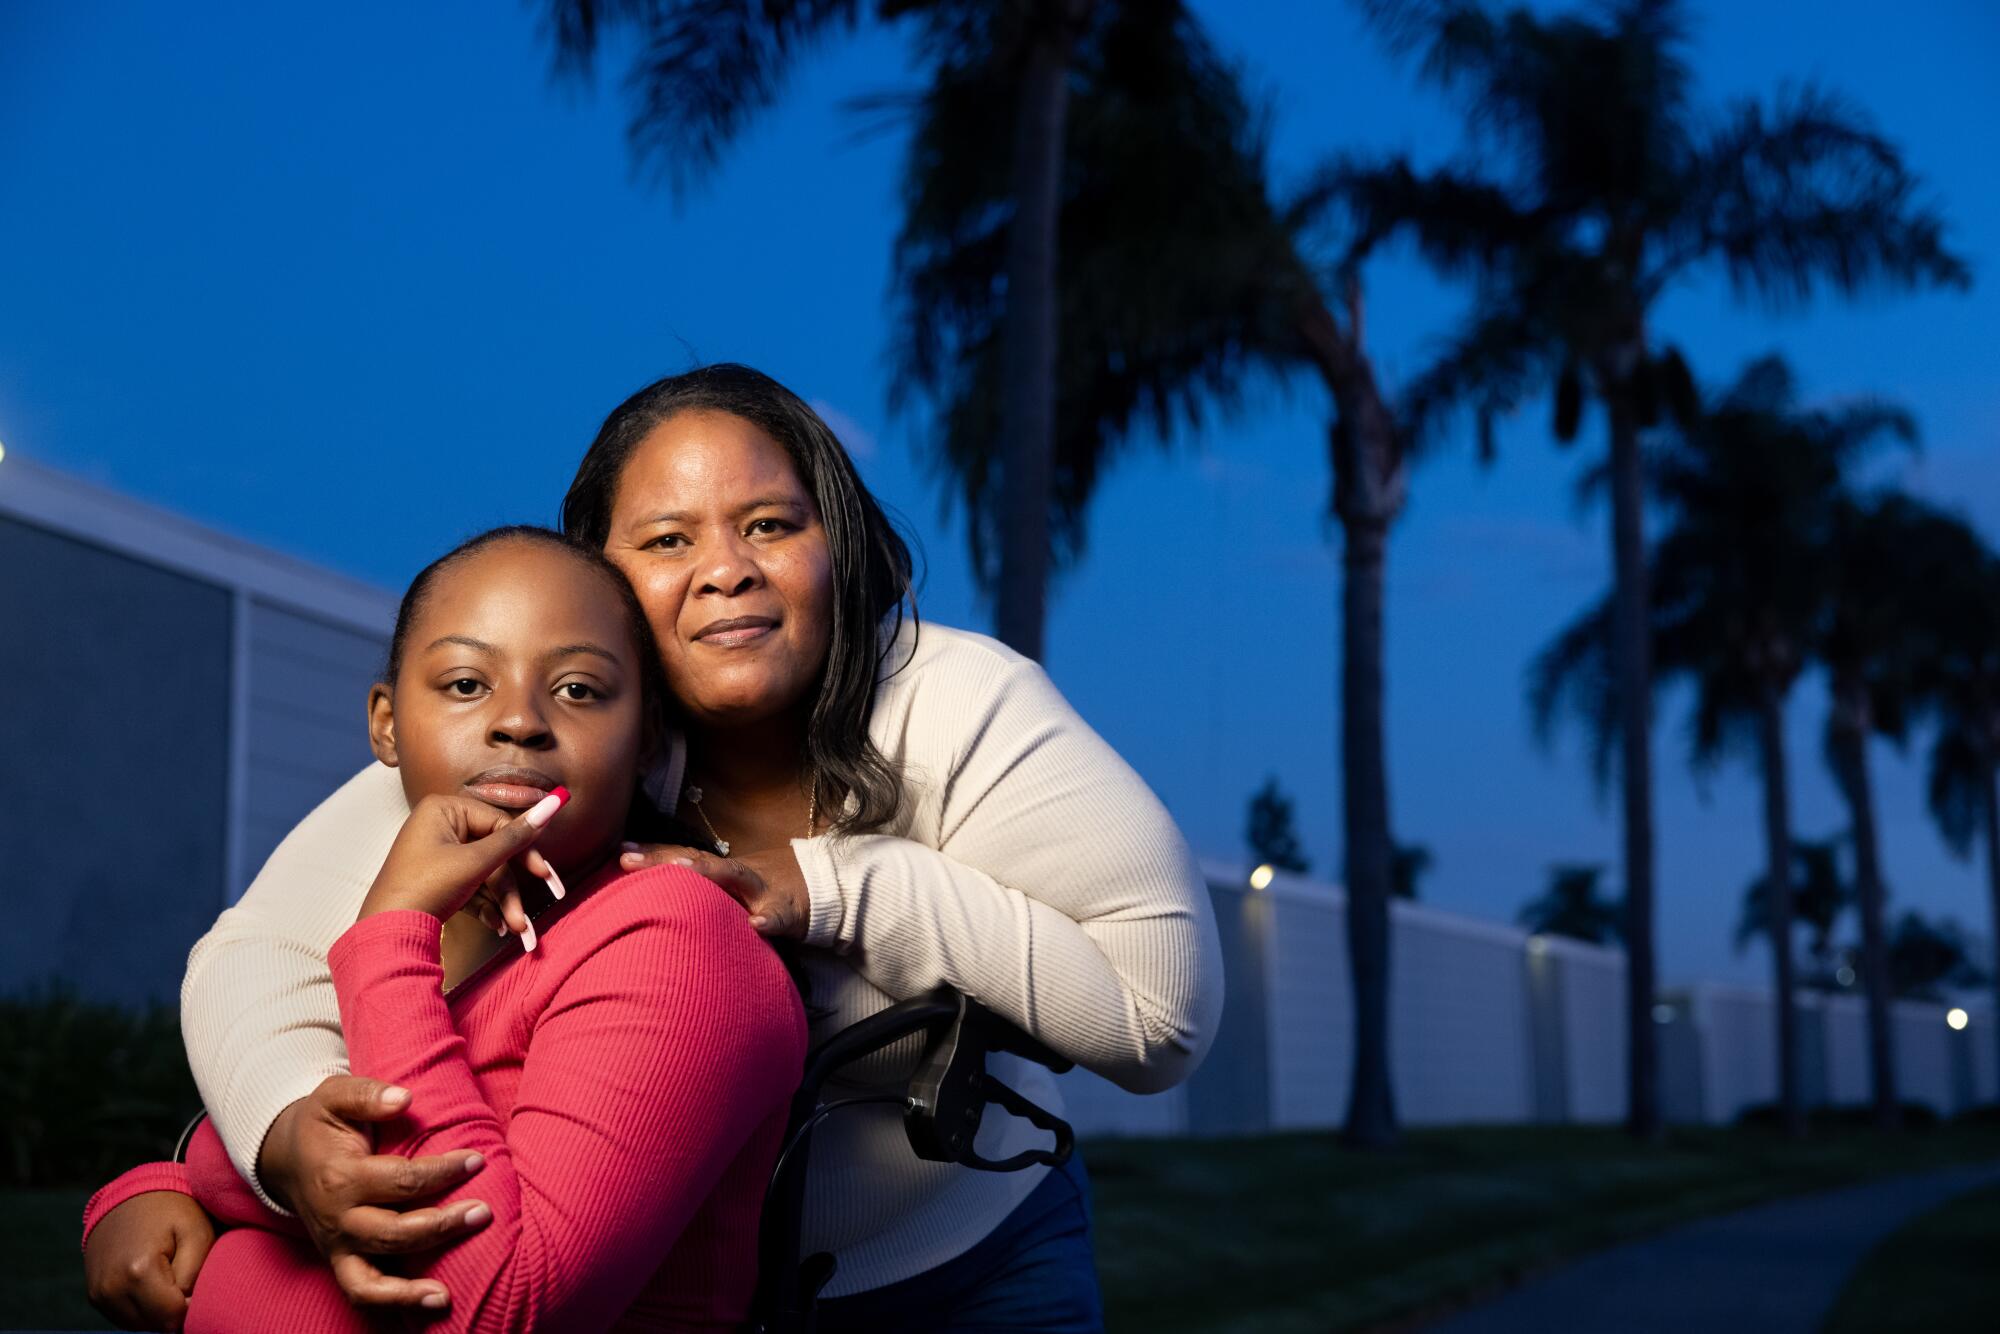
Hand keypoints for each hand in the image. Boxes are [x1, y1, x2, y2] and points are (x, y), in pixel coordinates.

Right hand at [84, 1190, 212, 1331]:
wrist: (130, 1195)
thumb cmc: (171, 1210)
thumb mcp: (196, 1232)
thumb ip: (197, 1276)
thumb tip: (190, 1308)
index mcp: (138, 1272)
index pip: (173, 1317)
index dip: (193, 1306)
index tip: (200, 1283)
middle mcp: (111, 1288)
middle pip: (156, 1325)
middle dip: (176, 1309)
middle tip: (185, 1277)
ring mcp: (99, 1294)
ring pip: (141, 1325)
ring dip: (159, 1310)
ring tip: (168, 1275)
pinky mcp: (94, 1296)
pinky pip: (127, 1317)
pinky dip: (144, 1308)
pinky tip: (153, 1282)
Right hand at [258, 1075, 491, 1311]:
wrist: (286, 1156)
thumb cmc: (322, 1124)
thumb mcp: (335, 1095)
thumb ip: (368, 1094)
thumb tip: (404, 1098)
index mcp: (340, 1177)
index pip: (401, 1180)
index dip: (442, 1172)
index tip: (476, 1160)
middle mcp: (338, 1219)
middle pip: (393, 1232)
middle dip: (441, 1225)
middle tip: (483, 1212)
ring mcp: (337, 1246)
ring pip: (372, 1278)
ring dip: (411, 1288)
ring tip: (447, 1293)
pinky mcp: (339, 1261)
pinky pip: (362, 1293)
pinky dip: (393, 1303)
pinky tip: (432, 1302)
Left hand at [359, 791, 564, 931]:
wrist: (387, 933)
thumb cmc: (427, 887)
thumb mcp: (476, 861)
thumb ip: (516, 836)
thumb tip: (555, 803)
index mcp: (444, 809)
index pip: (498, 823)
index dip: (524, 852)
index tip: (545, 876)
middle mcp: (439, 826)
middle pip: (493, 852)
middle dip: (512, 889)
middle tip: (533, 908)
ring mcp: (436, 853)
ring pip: (484, 874)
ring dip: (502, 903)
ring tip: (516, 929)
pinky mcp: (436, 878)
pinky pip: (470, 886)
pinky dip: (485, 906)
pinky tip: (497, 926)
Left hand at [618, 842, 809, 938]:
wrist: (825, 889)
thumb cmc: (769, 893)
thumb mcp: (737, 888)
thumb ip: (705, 889)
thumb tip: (659, 895)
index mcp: (724, 871)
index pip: (682, 857)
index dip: (651, 854)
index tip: (617, 852)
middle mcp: (738, 875)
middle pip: (697, 861)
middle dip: (662, 859)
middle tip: (626, 860)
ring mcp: (763, 890)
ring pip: (734, 877)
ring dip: (708, 873)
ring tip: (680, 871)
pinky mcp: (789, 912)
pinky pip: (778, 917)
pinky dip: (768, 919)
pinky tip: (756, 925)